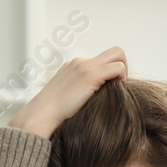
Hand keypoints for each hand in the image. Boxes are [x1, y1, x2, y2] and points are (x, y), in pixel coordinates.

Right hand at [9, 46, 127, 138]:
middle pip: (113, 52)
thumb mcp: (64, 97)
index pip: (100, 60)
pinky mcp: (91, 76)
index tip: (110, 88)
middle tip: (120, 86)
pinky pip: (117, 68)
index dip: (110, 72)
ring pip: (118, 55)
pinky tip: (115, 92)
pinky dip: (121, 77)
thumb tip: (89, 101)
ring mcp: (85, 66)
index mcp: (74, 66)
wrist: (42, 114)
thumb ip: (76, 92)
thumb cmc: (51, 113)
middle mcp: (81, 62)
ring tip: (117, 90)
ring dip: (123, 72)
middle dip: (122, 66)